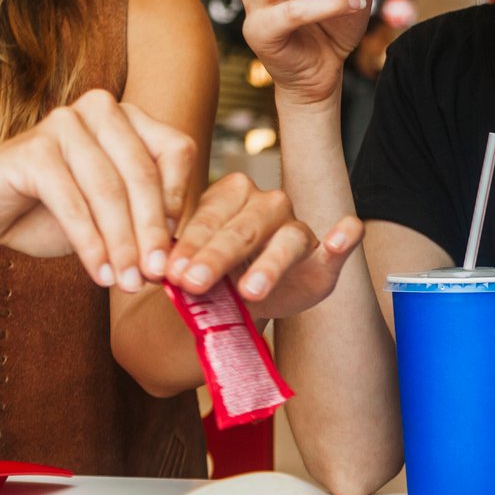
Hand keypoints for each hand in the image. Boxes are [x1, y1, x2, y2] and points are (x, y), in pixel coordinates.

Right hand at [0, 90, 197, 290]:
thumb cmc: (49, 210)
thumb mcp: (109, 215)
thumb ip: (142, 223)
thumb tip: (178, 256)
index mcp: (128, 117)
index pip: (175, 151)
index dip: (177, 201)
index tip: (175, 248)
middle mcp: (101, 110)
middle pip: (143, 173)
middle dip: (151, 231)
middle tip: (155, 275)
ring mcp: (65, 123)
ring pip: (109, 190)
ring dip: (122, 244)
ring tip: (128, 283)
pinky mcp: (34, 149)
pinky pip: (73, 203)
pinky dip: (90, 244)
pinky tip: (100, 272)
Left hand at [161, 174, 361, 318]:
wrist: (247, 298)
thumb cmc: (217, 276)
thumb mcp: (191, 268)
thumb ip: (177, 267)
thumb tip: (151, 272)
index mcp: (229, 196)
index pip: (208, 218)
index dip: (188, 246)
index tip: (169, 274)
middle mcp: (267, 204)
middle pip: (242, 228)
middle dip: (216, 257)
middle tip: (193, 283)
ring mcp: (298, 227)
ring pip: (287, 239)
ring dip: (270, 264)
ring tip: (251, 290)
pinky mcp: (326, 255)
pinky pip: (344, 240)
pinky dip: (344, 237)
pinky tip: (341, 236)